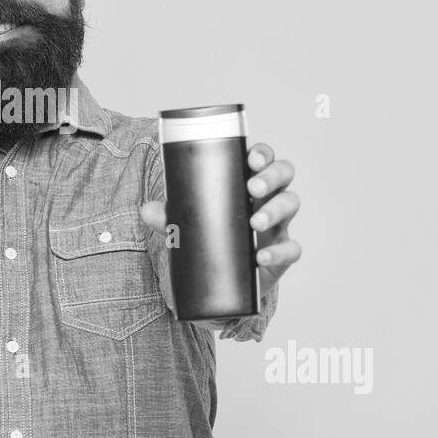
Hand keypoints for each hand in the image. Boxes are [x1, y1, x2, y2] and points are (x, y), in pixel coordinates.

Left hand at [140, 141, 301, 299]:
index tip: (251, 158)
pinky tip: (260, 257)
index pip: (262, 159)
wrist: (222, 282)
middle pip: (284, 174)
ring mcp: (278, 226)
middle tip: (253, 188)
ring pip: (291, 205)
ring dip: (275, 210)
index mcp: (247, 183)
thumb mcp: (188, 226)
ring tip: (255, 222)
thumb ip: (169, 217)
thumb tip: (146, 210)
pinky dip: (279, 252)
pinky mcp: (281, 255)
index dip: (262, 155)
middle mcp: (268, 199)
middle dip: (272, 177)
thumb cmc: (211, 239)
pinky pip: (291, 249)